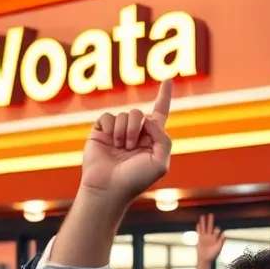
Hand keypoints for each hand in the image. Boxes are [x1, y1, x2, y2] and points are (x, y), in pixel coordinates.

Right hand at [79, 80, 173, 205]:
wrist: (109, 188)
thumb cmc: (136, 180)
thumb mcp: (161, 162)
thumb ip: (163, 138)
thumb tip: (147, 121)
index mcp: (151, 139)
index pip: (160, 112)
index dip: (164, 96)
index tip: (168, 80)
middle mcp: (135, 133)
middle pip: (139, 113)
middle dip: (136, 128)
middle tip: (131, 147)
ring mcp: (117, 131)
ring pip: (124, 114)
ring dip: (124, 131)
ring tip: (120, 148)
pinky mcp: (101, 131)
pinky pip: (107, 116)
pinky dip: (110, 128)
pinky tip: (109, 142)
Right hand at [195, 213, 225, 263]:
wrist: (205, 259)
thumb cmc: (213, 255)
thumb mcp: (218, 248)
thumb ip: (221, 241)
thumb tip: (225, 234)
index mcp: (216, 238)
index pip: (217, 231)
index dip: (217, 230)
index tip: (217, 231)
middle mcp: (210, 236)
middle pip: (210, 226)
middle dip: (211, 221)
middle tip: (211, 214)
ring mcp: (205, 237)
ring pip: (204, 228)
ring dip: (203, 222)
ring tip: (203, 216)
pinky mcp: (200, 239)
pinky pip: (199, 232)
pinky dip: (198, 228)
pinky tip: (198, 223)